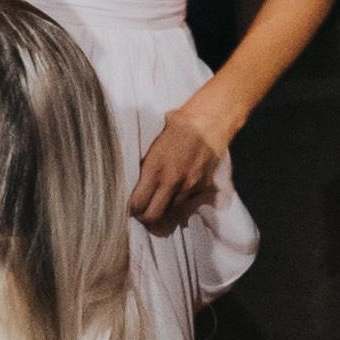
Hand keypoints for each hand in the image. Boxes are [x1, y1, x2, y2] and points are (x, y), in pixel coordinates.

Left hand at [129, 90, 241, 231]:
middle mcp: (171, 182)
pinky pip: (187, 203)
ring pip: (170, 212)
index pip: (138, 204)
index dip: (132, 209)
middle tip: (142, 211)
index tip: (130, 206)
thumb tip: (133, 183)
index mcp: (154, 169)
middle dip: (145, 217)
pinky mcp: (202, 188)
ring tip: (160, 200)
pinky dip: (180, 201)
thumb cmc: (177, 126)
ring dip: (164, 209)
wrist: (209, 121)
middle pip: (153, 216)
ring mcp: (189, 187)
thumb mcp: (152, 143)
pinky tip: (177, 191)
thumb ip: (144, 166)